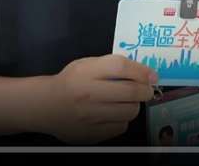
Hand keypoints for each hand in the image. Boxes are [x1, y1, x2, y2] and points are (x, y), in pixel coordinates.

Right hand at [40, 54, 156, 144]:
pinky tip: (113, 115)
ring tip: (126, 102)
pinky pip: (120, 127)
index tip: (152, 76)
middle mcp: (88, 93)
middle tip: (146, 91)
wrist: (46, 106)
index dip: (141, 71)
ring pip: (129, 112)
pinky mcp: (92, 133)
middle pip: (130, 92)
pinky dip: (122, 120)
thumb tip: (146, 73)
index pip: (120, 67)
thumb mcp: (86, 64)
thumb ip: (112, 65)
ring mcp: (90, 116)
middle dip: (145, 91)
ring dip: (133, 106)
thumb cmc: (71, 81)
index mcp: (86, 72)